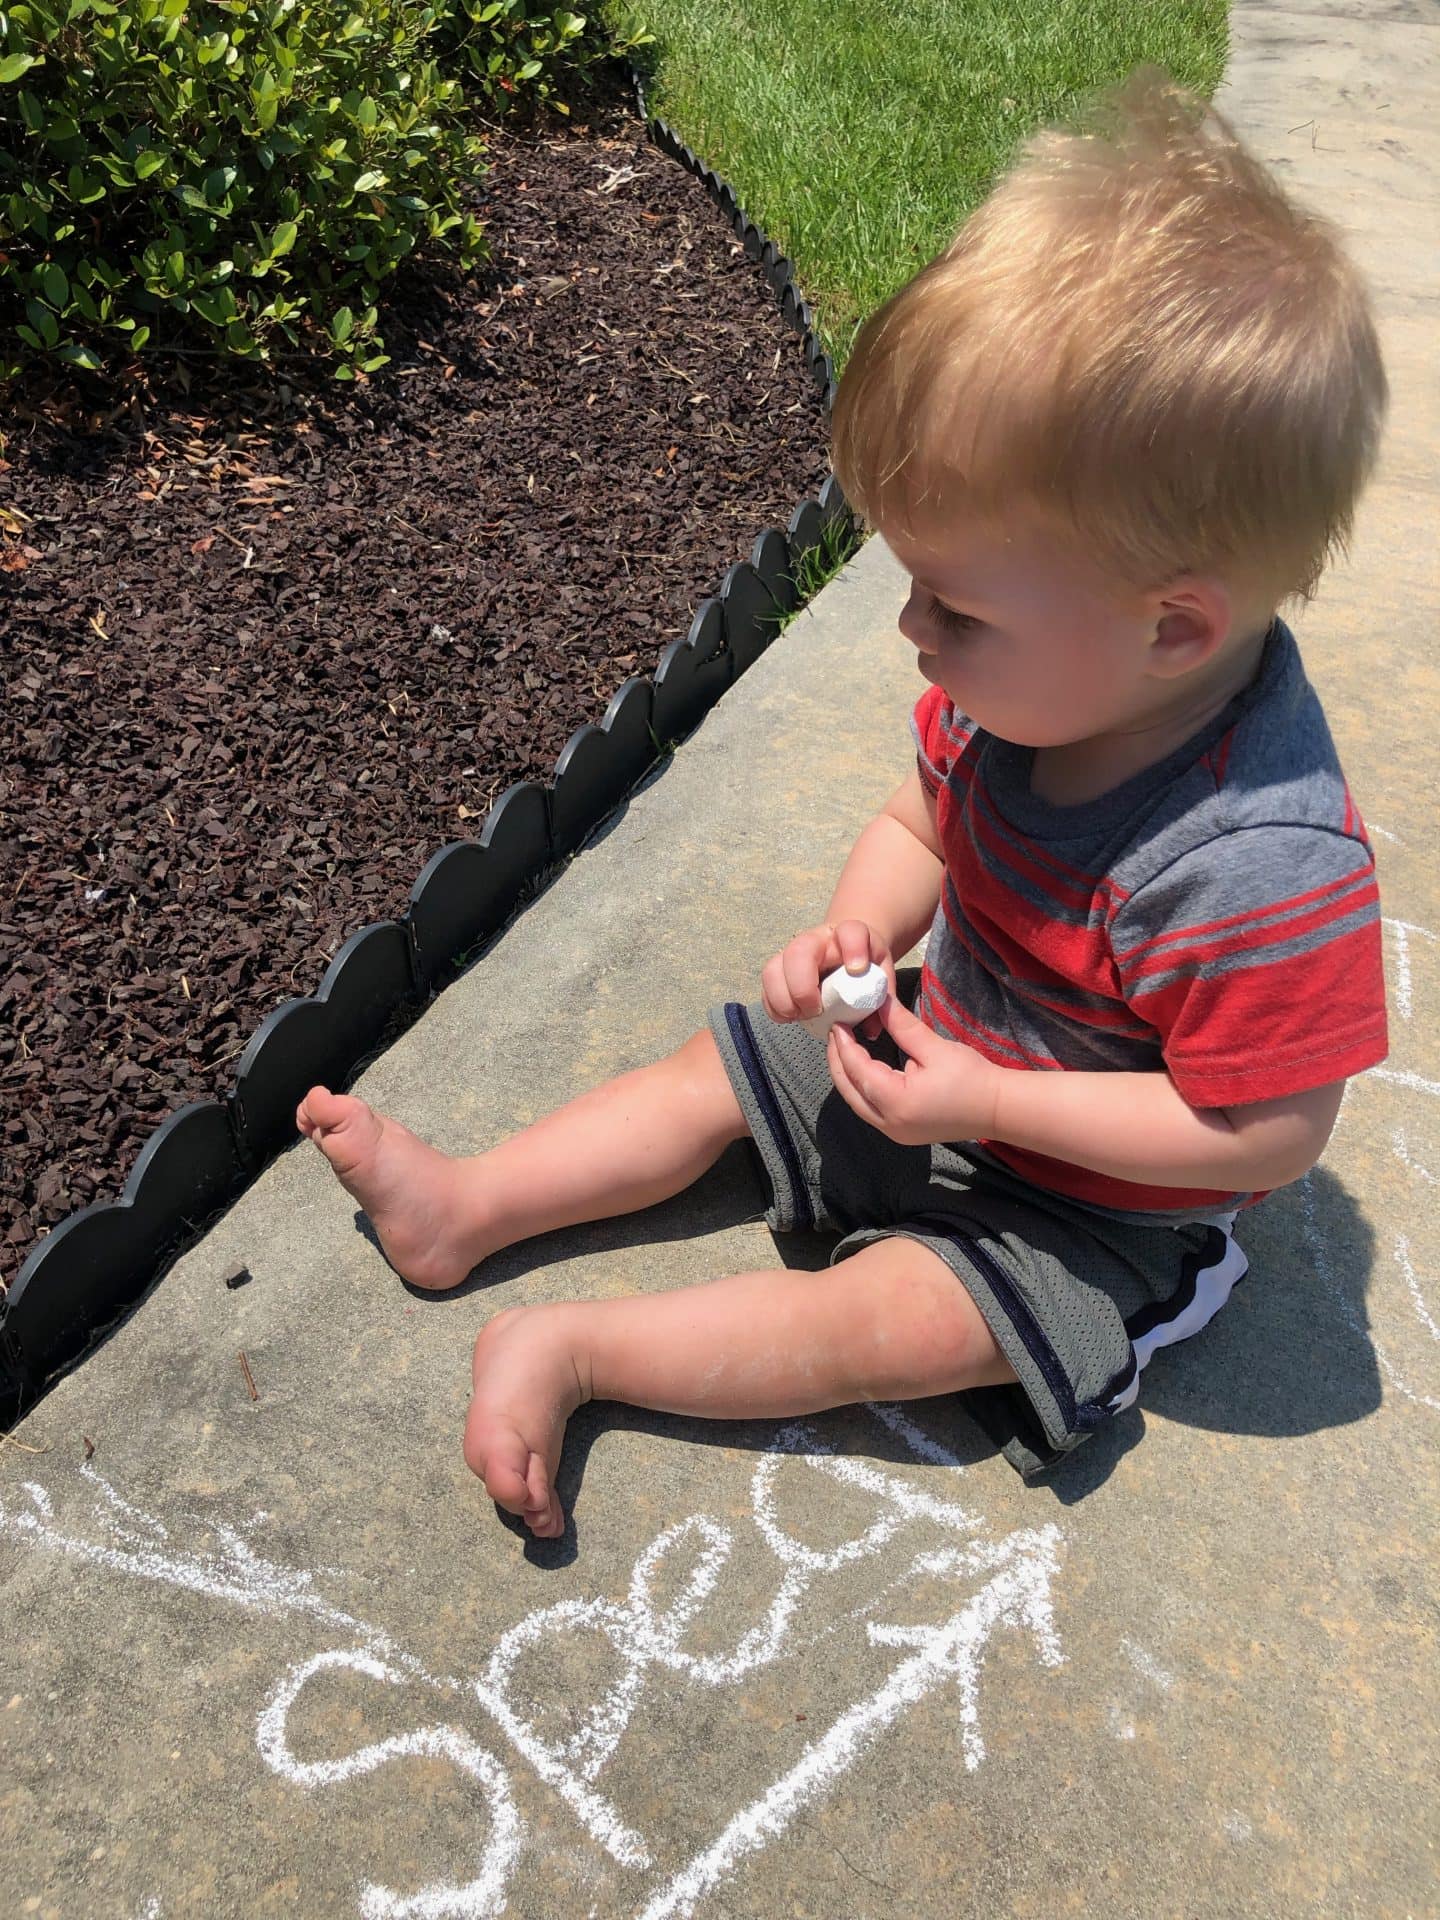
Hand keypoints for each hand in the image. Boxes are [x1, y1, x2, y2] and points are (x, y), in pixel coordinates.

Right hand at [761, 919, 897, 1041]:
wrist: (848, 952)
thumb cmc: (866, 965)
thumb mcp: (882, 976)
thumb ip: (882, 999)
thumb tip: (871, 1030)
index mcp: (849, 935)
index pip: (850, 932)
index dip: (853, 948)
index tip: (857, 970)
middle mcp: (816, 940)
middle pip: (798, 951)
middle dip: (803, 987)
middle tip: (817, 1011)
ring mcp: (792, 953)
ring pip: (773, 969)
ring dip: (784, 999)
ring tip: (801, 1016)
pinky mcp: (778, 970)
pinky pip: (765, 987)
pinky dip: (774, 1007)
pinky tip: (790, 1017)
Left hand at [826, 989, 1002, 1145]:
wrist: (998, 1109)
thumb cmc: (971, 1078)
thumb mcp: (934, 1047)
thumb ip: (902, 1026)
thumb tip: (879, 1002)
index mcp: (896, 1101)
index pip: (856, 1070)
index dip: (844, 1045)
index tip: (838, 1022)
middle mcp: (888, 1123)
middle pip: (848, 1090)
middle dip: (837, 1061)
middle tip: (836, 1033)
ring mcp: (893, 1132)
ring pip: (856, 1102)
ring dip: (847, 1075)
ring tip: (844, 1047)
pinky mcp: (900, 1133)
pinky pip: (869, 1109)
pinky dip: (860, 1088)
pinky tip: (861, 1068)